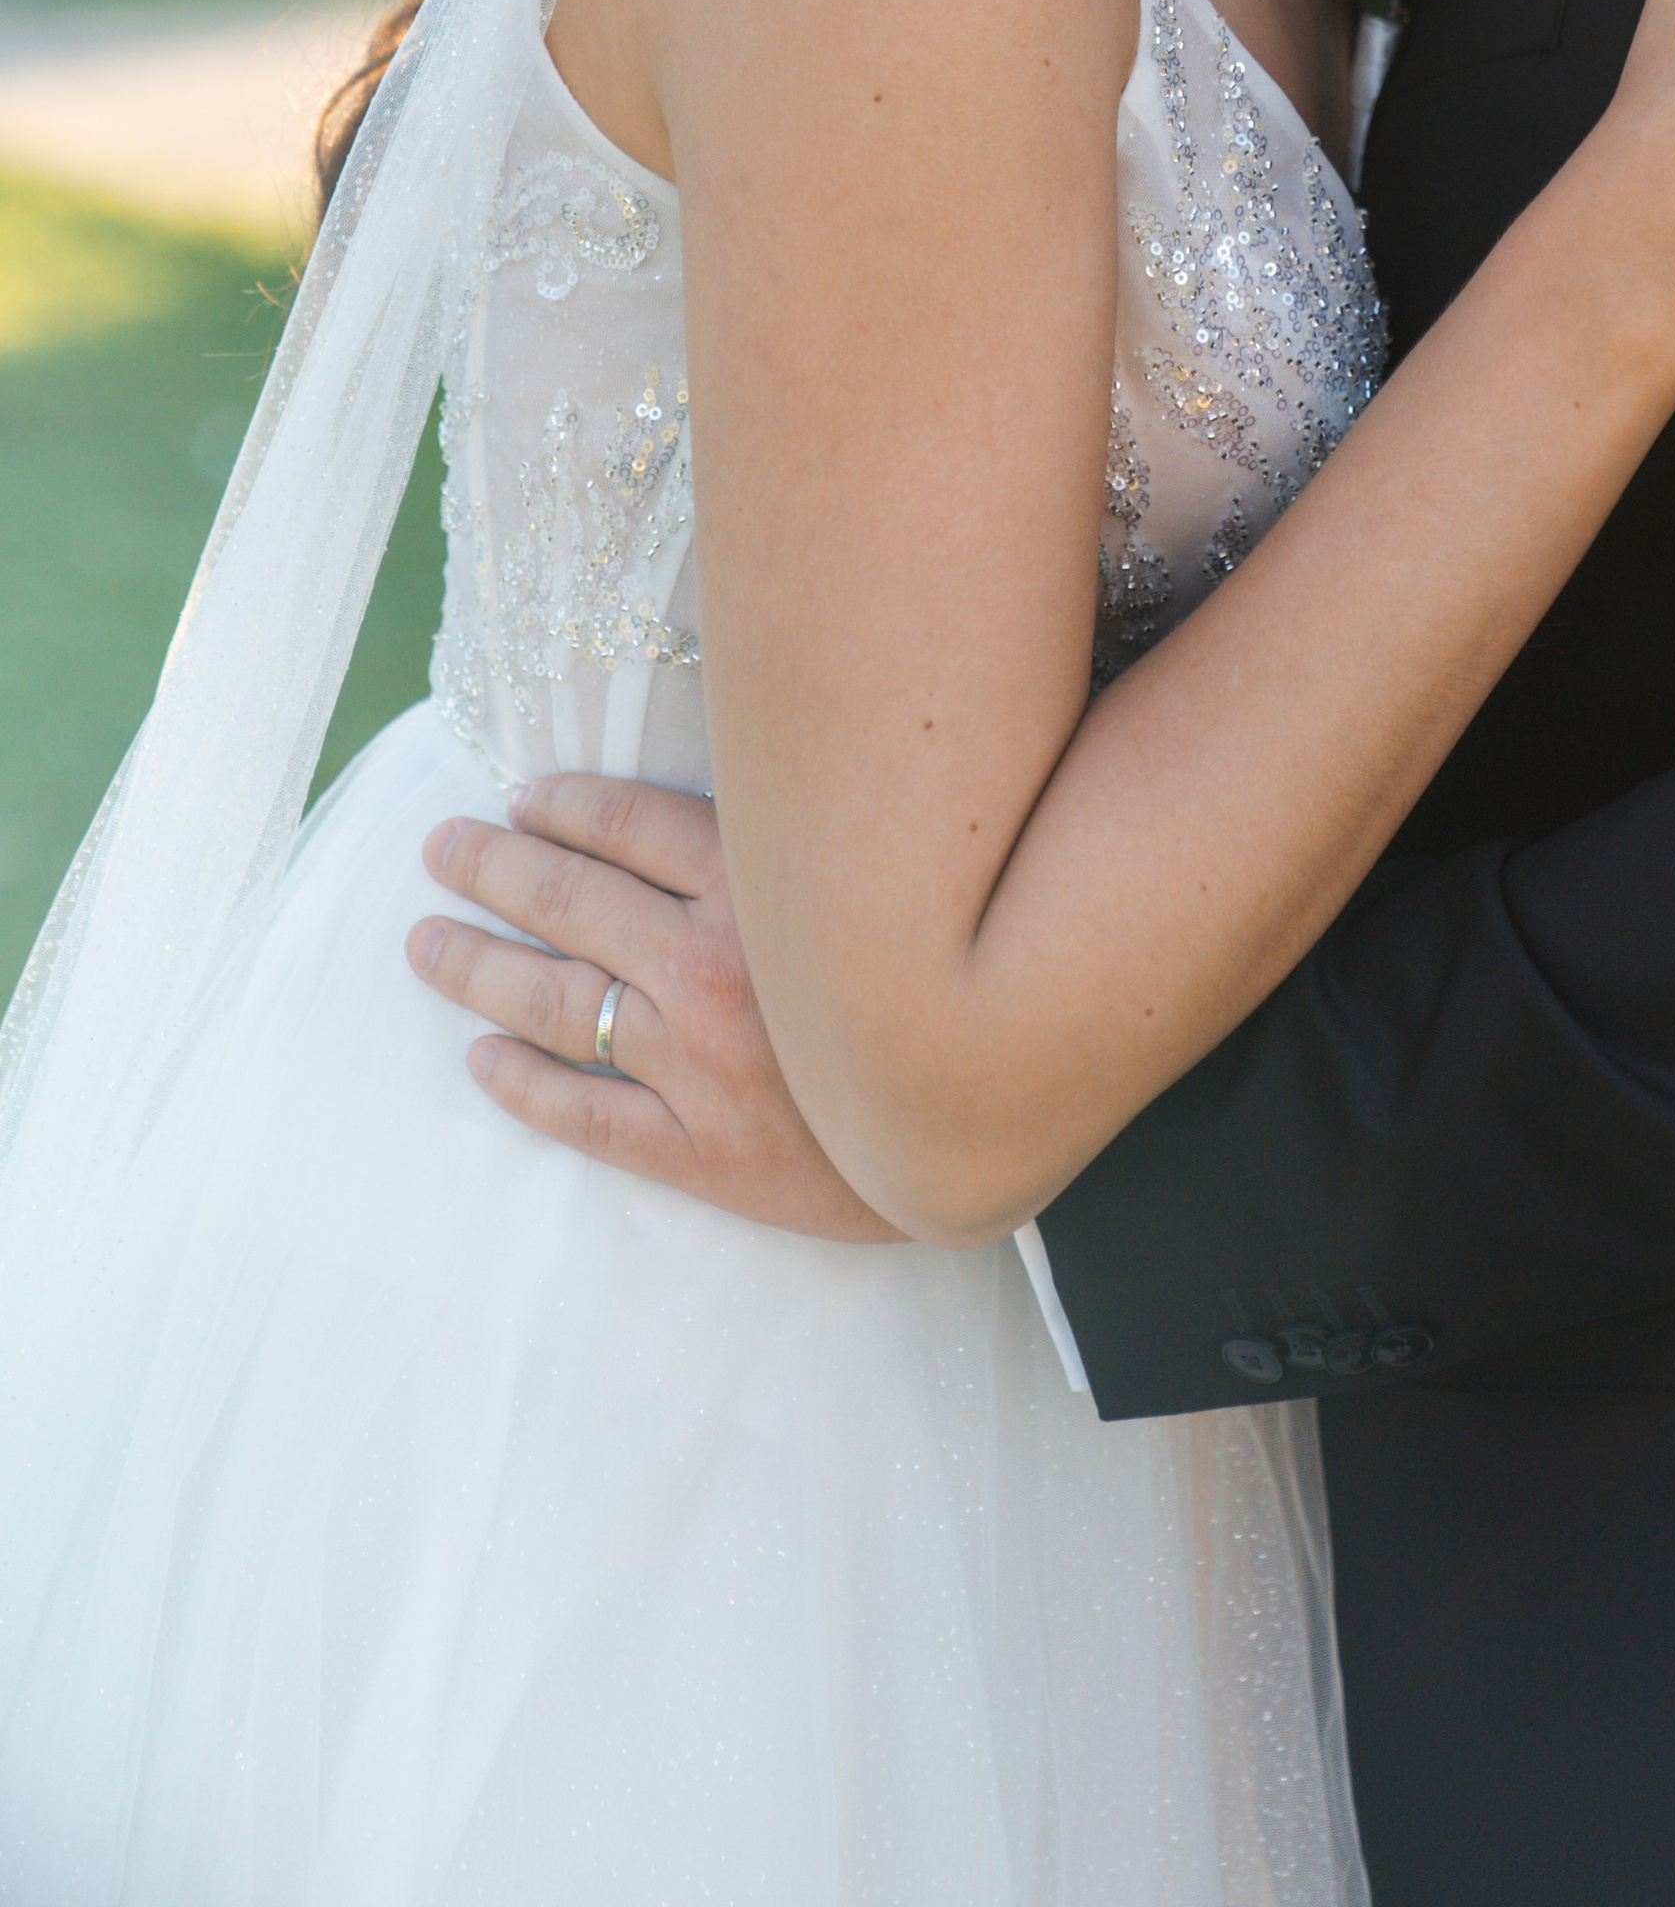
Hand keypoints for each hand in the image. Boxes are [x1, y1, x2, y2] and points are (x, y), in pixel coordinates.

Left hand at [407, 777, 905, 1241]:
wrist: (984, 1126)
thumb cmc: (930, 986)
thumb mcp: (871, 881)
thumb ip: (791, 840)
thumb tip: (715, 788)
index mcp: (757, 888)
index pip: (625, 824)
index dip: (561, 806)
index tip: (520, 798)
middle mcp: (714, 968)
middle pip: (570, 902)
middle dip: (491, 868)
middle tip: (438, 849)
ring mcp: (700, 1064)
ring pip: (556, 1004)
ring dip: (479, 967)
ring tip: (427, 942)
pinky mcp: (700, 1150)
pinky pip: (585, 1114)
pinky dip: (523, 1086)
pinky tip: (480, 1061)